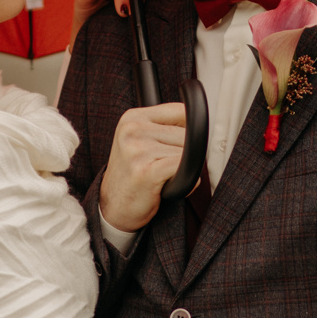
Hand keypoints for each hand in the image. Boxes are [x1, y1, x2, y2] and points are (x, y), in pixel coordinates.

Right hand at [98, 102, 186, 232]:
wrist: (115, 206)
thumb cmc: (133, 173)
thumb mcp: (140, 140)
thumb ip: (165, 125)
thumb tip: (201, 122)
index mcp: (132, 118)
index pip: (180, 110)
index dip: (188, 130)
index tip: (177, 145)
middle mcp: (132, 130)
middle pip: (186, 134)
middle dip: (185, 153)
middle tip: (164, 167)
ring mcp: (137, 150)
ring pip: (186, 152)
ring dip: (184, 169)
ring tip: (163, 177)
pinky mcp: (146, 171)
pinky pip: (183, 168)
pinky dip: (186, 181)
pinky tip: (170, 186)